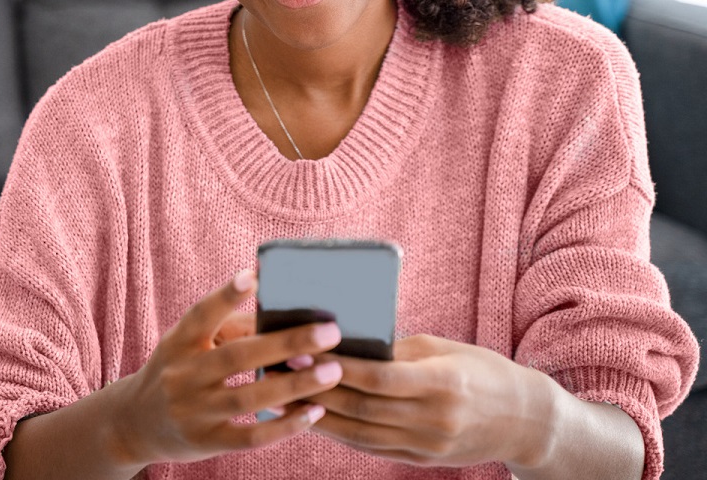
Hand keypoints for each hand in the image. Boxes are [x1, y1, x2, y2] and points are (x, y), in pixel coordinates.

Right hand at [109, 270, 346, 467]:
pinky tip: (313, 413)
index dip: (227, 295)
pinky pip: (250, 437)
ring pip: (248, 397)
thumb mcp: (184, 346)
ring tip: (333, 371)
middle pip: (237, 357)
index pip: (202, 314)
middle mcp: (181, 375)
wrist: (133, 423)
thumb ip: (225, 330)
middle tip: (330, 331)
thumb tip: (282, 311)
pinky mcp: (204, 442)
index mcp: (177, 343)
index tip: (256, 276)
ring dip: (295, 384)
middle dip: (287, 343)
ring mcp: (192, 411)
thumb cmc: (175, 372)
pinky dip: (284, 426)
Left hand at [306, 334, 552, 467]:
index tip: (301, 351)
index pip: (380, 378)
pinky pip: (372, 447)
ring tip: (283, 397)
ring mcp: (429, 445)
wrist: (524, 420)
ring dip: (318, 416)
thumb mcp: (444, 349)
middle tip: (277, 372)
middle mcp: (435, 420)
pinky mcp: (422, 460)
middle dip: (315, 390)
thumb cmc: (480, 370)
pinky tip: (313, 418)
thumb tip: (347, 342)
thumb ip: (397, 350)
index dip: (338, 368)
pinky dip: (339, 433)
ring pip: (361, 433)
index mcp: (443, 383)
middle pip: (363, 407)